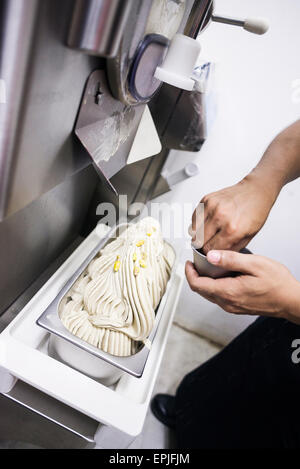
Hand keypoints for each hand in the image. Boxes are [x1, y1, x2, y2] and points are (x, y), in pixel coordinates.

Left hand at [185, 250, 299, 324]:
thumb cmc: (277, 284)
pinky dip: (215, 286)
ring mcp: (232, 307)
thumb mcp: (255, 264)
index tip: (188, 262)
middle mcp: (228, 303)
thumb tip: (211, 256)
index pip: (197, 285)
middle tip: (196, 262)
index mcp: (228, 291)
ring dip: (205, 281)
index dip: (189, 273)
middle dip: (195, 276)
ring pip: (209, 294)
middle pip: (201, 291)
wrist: (291, 301)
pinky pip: (219, 297)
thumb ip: (231, 260)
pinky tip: (223, 276)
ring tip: (209, 266)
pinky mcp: (237, 308)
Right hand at [191, 175, 278, 253]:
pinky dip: (197, 224)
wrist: (256, 191)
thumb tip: (217, 257)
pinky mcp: (206, 199)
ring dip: (198, 235)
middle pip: (199, 241)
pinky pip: (194, 218)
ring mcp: (212, 206)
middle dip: (203, 245)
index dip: (211, 253)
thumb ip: (231, 249)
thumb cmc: (255, 212)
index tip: (212, 253)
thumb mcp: (249, 237)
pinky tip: (207, 224)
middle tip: (209, 244)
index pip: (210, 250)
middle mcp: (220, 216)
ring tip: (208, 234)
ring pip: (193, 231)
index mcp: (233, 229)